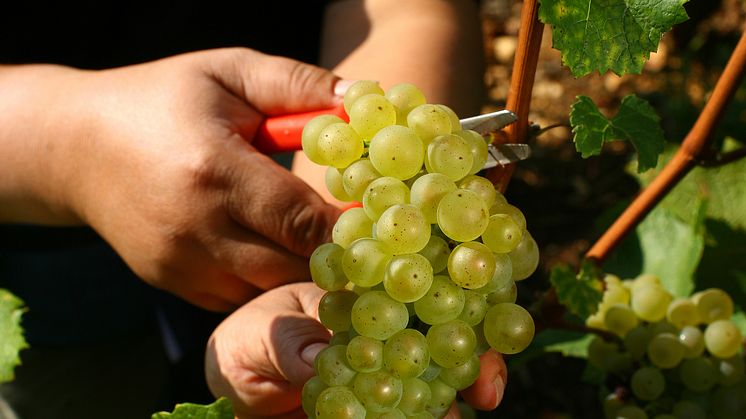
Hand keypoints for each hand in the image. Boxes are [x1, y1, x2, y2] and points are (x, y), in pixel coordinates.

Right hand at [0, 48, 342, 310]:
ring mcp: (180, 264)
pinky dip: (263, 279)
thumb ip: (295, 83)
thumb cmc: (160, 100)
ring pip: (268, 289)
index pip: (302, 219)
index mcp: (214, 170)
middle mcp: (196, 228)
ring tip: (312, 238)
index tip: (376, 217)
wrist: (75, 147)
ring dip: (299, 269)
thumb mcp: (226, 72)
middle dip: (332, 253)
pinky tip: (266, 246)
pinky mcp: (170, 283)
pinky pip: (238, 297)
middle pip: (293, 265)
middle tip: (358, 233)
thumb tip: (360, 99)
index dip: (347, 225)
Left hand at [205, 282, 506, 417]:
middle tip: (488, 390)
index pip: (412, 299)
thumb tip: (320, 359)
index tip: (469, 336)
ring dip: (447, 401)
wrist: (234, 381)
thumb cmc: (245, 343)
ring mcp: (380, 376)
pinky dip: (419, 416)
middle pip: (437, 341)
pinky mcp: (371, 408)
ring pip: (429, 384)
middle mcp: (380, 336)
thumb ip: (288, 343)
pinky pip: (402, 411)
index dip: (447, 312)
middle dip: (469, 362)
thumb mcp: (254, 337)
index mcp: (359, 304)